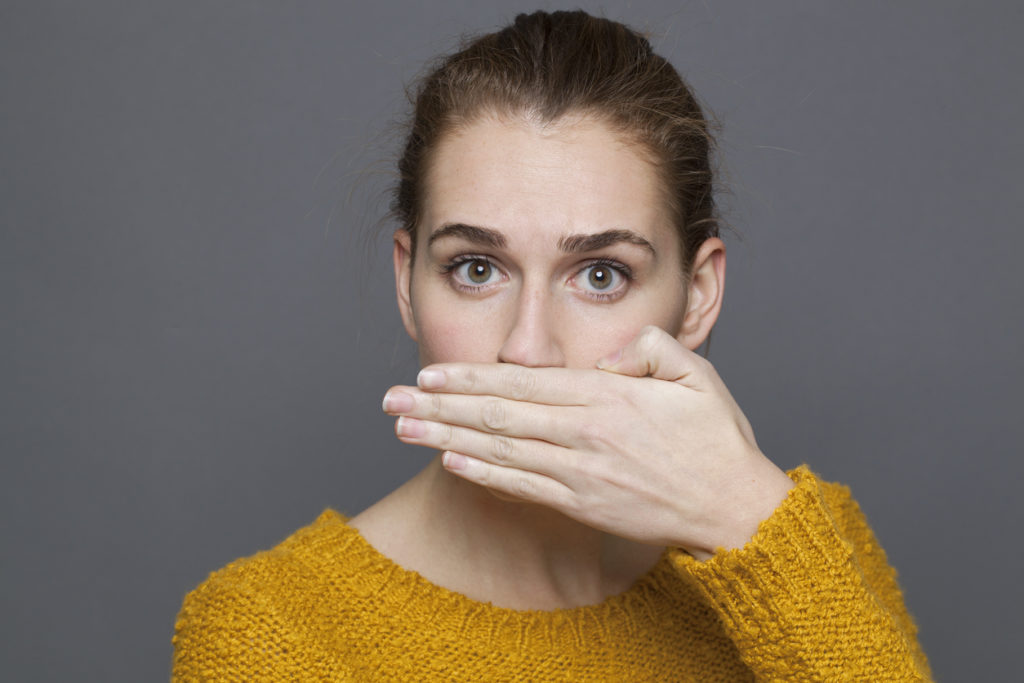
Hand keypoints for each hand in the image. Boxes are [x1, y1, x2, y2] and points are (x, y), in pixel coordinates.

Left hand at [382, 326, 794, 558]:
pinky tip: (449, 463)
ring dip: (445, 439)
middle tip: (391, 399)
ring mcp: (579, 474)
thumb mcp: (696, 374)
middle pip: (497, 415)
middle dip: (439, 406)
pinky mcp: (581, 504)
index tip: (429, 371)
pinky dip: (482, 475)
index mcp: (608, 397)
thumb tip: (606, 355)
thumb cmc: (716, 439)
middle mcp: (585, 435)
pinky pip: (521, 488)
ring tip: (403, 430)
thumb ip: (648, 349)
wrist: (734, 508)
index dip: (470, 377)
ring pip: (499, 451)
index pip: (523, 382)